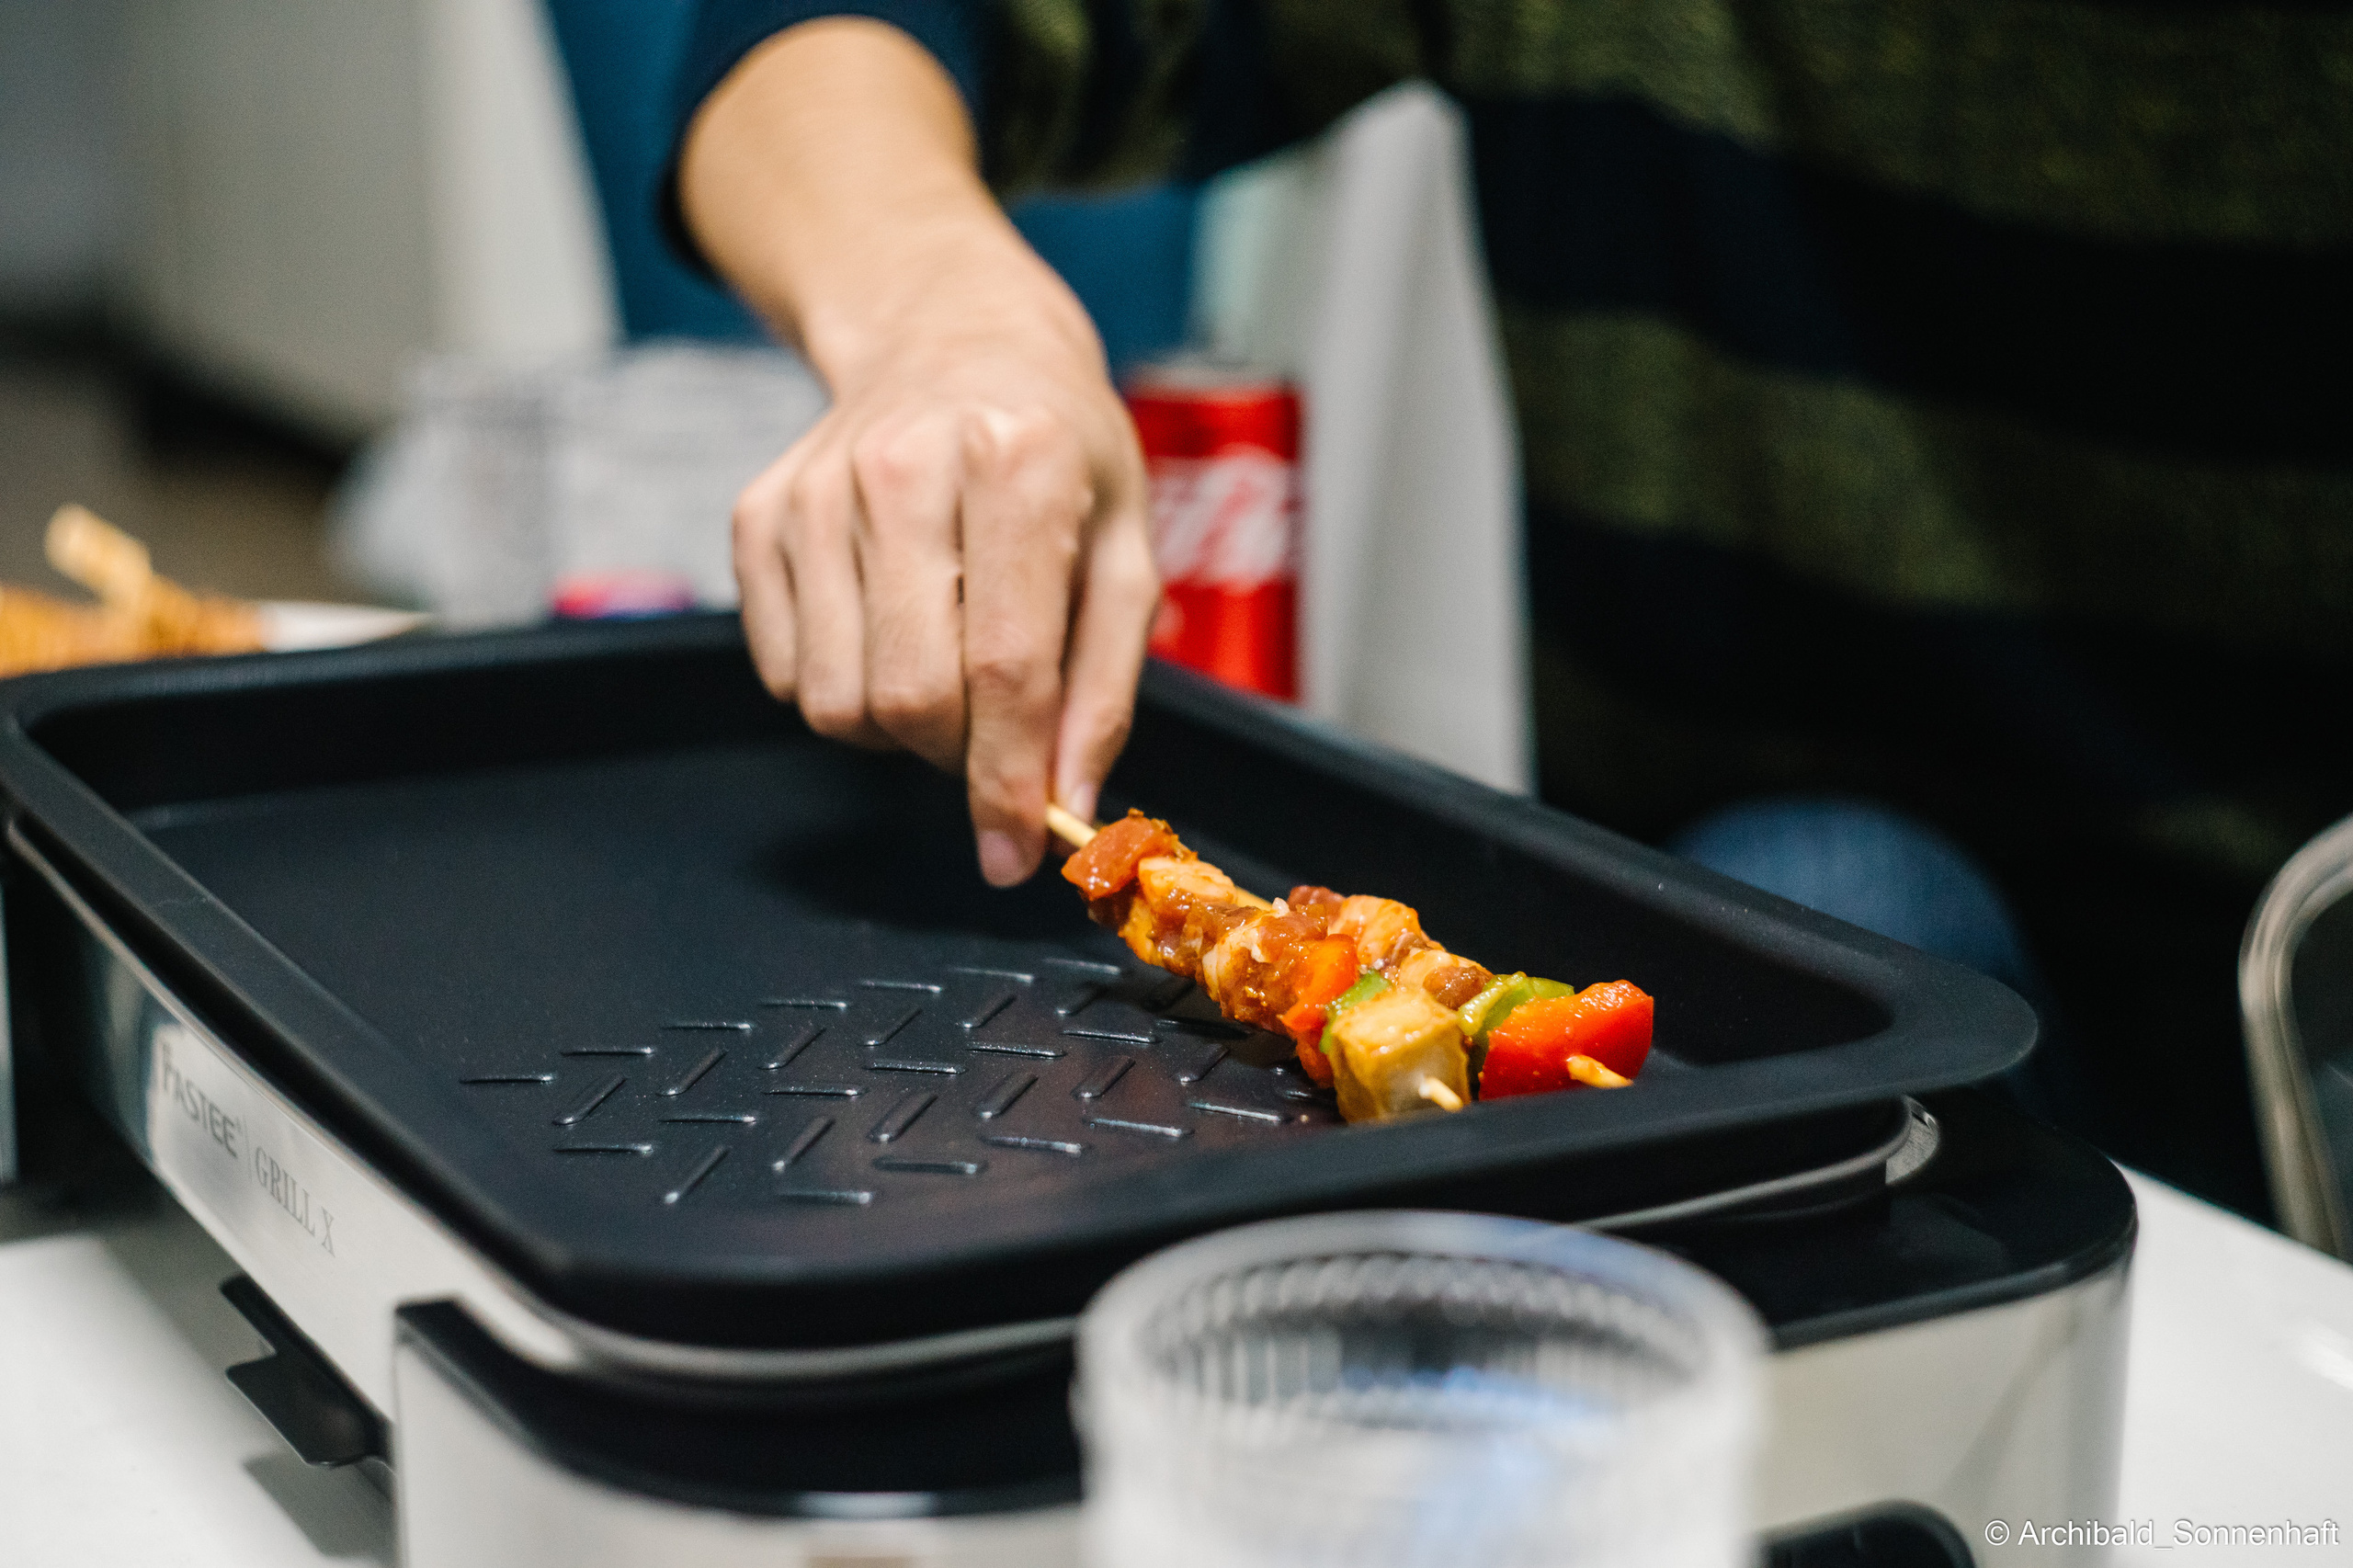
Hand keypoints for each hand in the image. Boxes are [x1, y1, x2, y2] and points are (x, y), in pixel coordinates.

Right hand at [732, 240, 1157, 885]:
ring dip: (897, 730)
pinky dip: (841, 688)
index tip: (1016, 854)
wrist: (950, 338)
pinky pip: (784, 674)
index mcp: (1018, 464)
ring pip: (835, 702)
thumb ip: (1106, 682)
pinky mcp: (757, 516)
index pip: (1005, 668)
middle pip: (911, 698)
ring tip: (944, 666)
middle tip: (995, 736)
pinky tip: (888, 631)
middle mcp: (904, 469)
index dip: (1009, 782)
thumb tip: (1071, 802)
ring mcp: (815, 492)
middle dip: (957, 758)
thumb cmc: (1057, 449)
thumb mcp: (1125, 546)